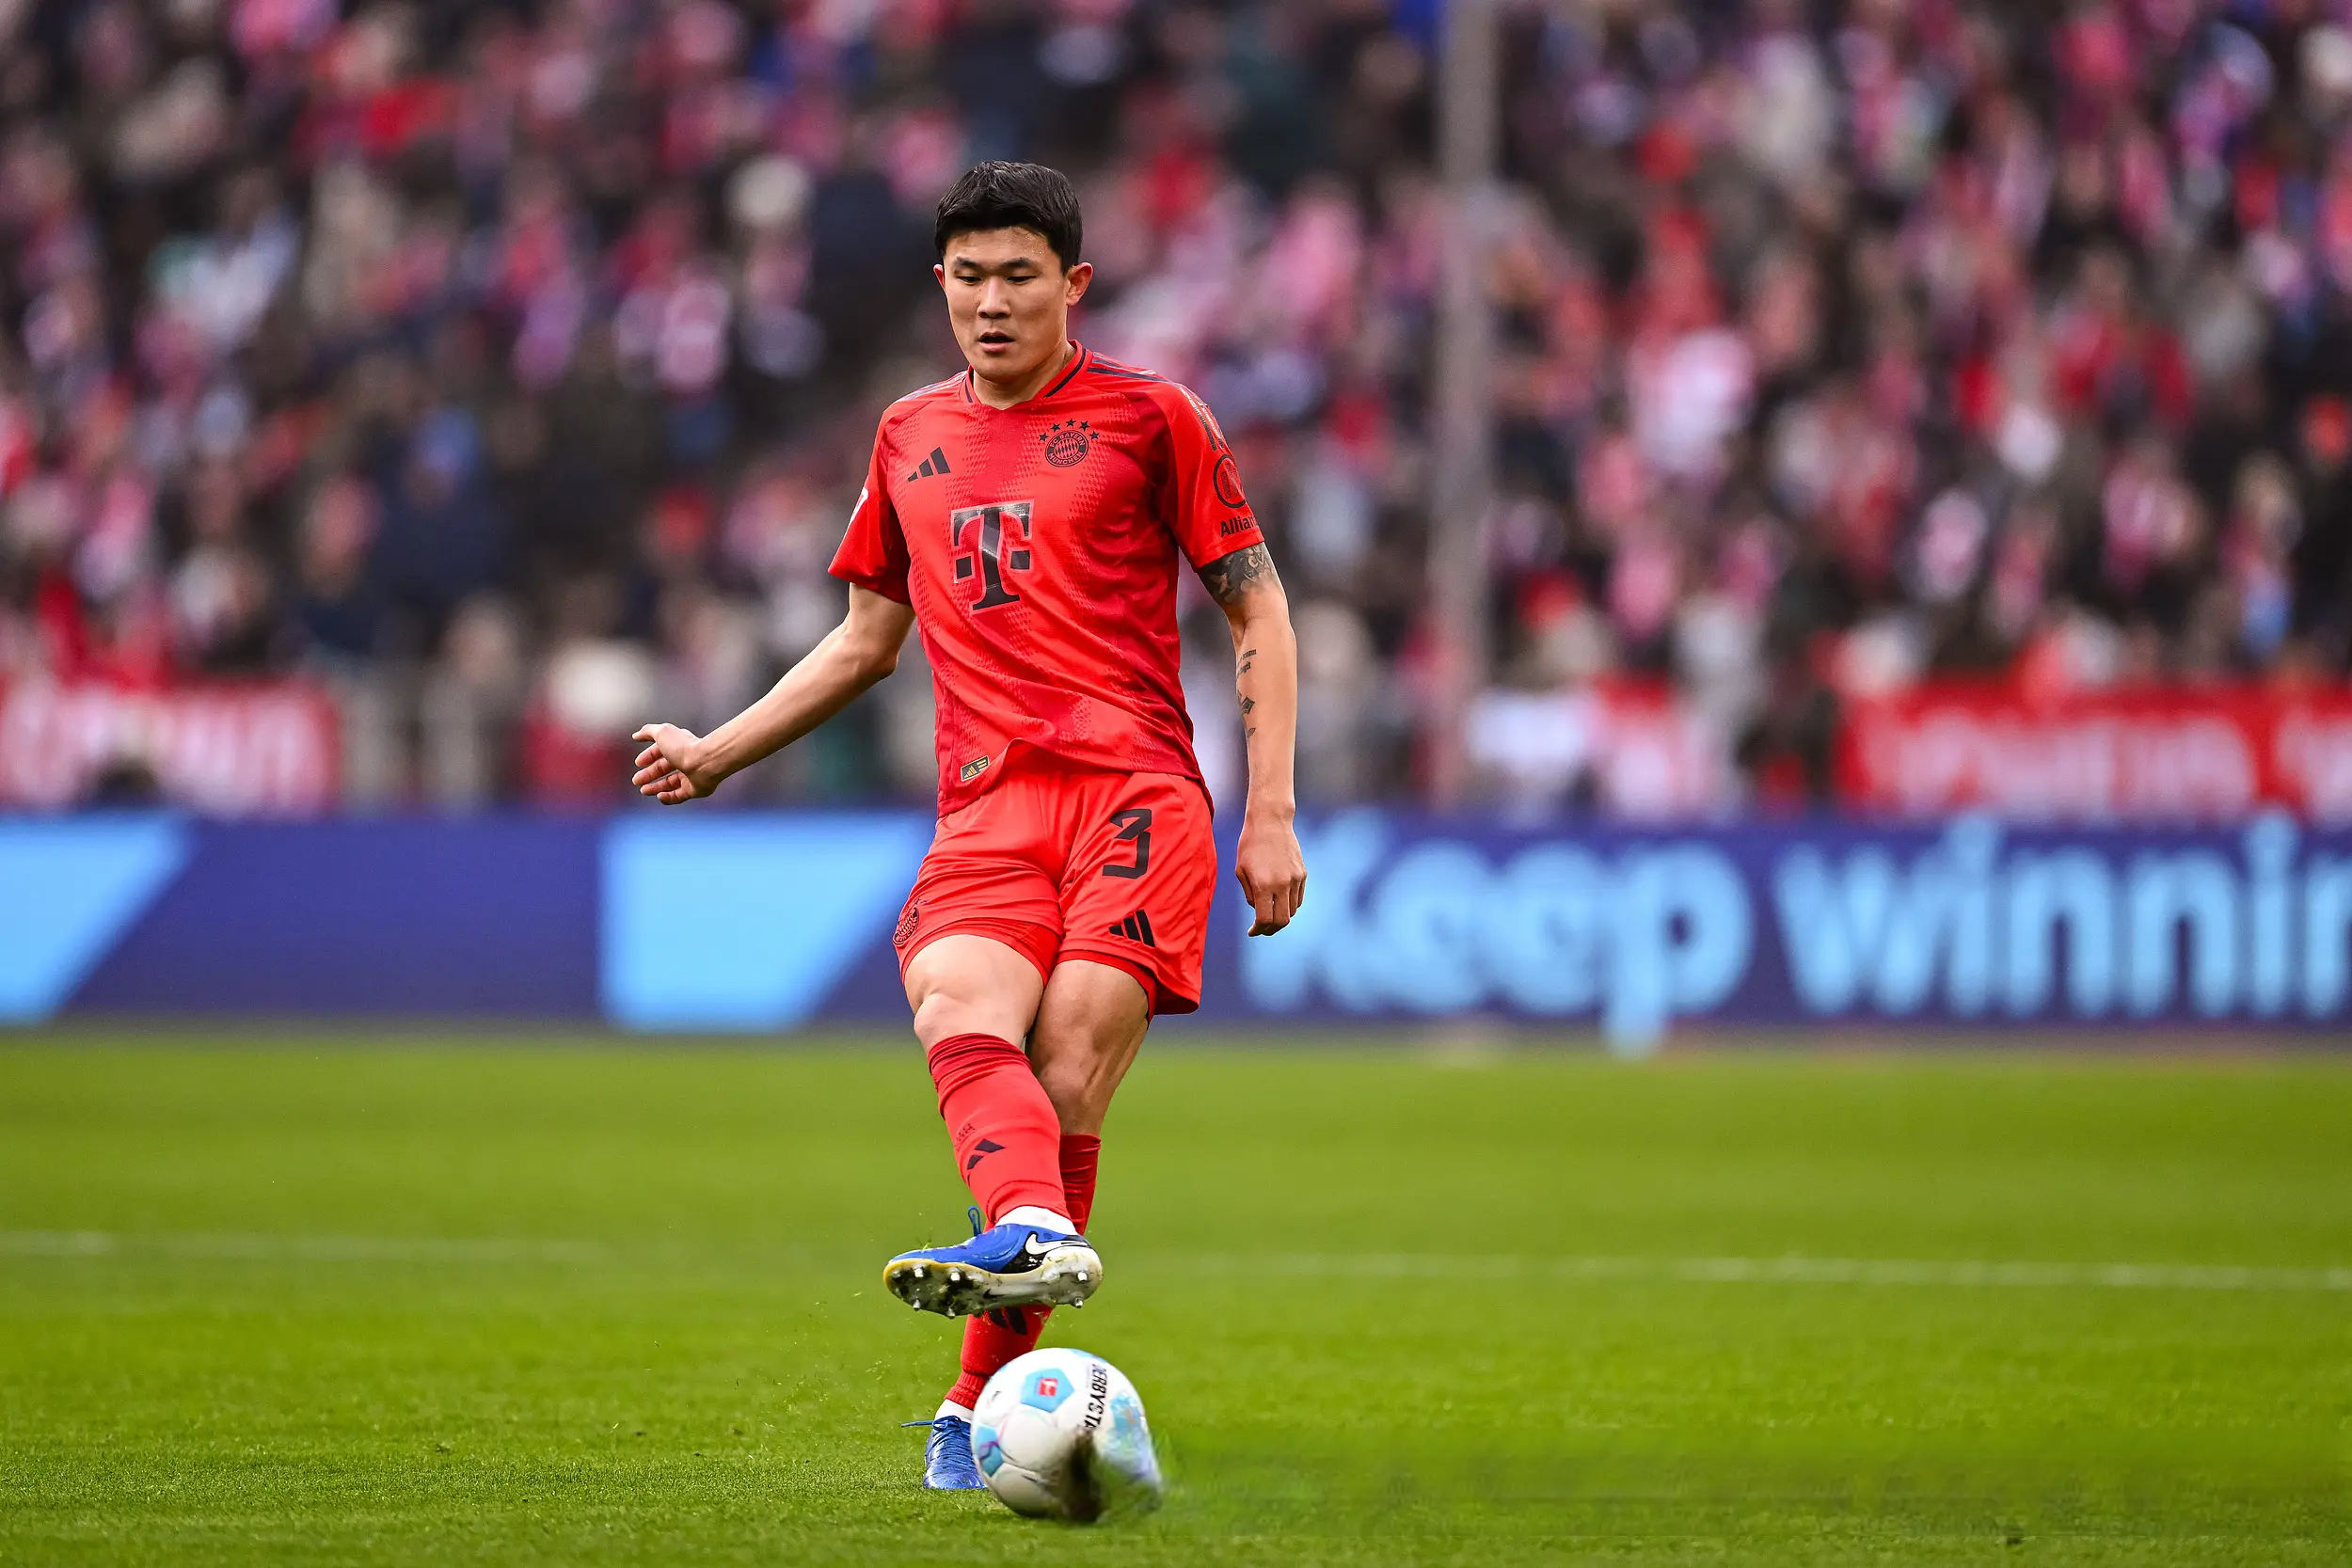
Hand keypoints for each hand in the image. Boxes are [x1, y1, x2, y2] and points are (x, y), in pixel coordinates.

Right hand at [631, 724, 720, 803]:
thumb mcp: (662, 733)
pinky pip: (679, 796)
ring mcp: (691, 775)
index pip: (660, 751)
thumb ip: (648, 732)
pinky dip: (668, 797)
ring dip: (656, 787)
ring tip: (644, 790)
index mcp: (677, 745)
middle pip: (664, 768)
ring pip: (670, 783)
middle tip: (636, 781)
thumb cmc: (684, 747)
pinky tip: (659, 796)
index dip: (648, 756)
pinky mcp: (695, 789)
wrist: (705, 763)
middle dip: (649, 774)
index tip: (638, 763)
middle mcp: (685, 759)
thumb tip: (637, 734)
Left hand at [1234, 810, 1305, 935]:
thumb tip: (1258, 910)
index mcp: (1263, 885)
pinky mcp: (1302, 874)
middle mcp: (1282, 884)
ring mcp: (1295, 879)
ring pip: (1292, 911)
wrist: (1270, 822)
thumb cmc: (1250, 845)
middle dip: (1271, 929)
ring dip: (1280, 917)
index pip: (1265, 919)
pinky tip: (1279, 900)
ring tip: (1270, 913)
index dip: (1258, 930)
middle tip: (1262, 929)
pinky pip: (1298, 898)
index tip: (1252, 932)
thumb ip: (1249, 895)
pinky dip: (1289, 905)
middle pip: (1282, 921)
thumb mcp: (1241, 871)